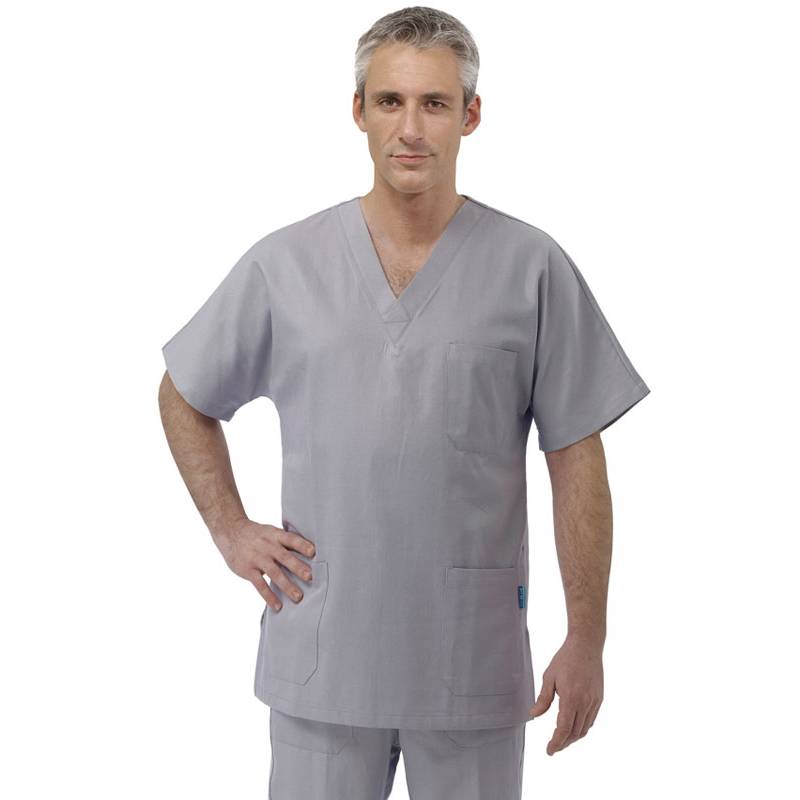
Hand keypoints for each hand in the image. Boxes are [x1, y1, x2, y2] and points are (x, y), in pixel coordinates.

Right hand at [212, 518, 315, 611]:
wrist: (230, 532)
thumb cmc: (257, 535)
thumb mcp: (270, 532)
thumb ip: (285, 542)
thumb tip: (310, 552)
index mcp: (275, 535)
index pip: (290, 538)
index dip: (302, 544)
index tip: (314, 552)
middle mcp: (267, 546)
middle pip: (284, 557)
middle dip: (297, 567)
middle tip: (310, 577)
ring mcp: (257, 558)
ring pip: (274, 573)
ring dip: (287, 585)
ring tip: (298, 597)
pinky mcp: (247, 570)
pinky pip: (260, 585)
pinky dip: (269, 596)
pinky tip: (277, 605)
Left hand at [528, 633, 603, 754]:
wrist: (586, 646)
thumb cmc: (565, 659)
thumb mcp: (549, 677)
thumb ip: (543, 699)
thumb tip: (533, 716)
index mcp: (571, 698)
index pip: (563, 729)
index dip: (556, 743)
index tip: (549, 750)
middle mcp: (585, 703)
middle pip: (575, 733)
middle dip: (563, 743)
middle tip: (553, 747)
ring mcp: (594, 702)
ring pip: (584, 729)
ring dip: (573, 738)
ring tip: (562, 740)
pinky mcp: (599, 699)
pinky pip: (591, 720)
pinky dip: (582, 728)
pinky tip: (574, 727)